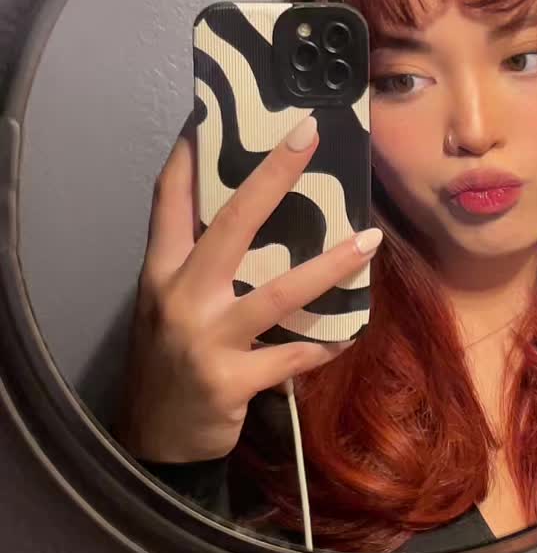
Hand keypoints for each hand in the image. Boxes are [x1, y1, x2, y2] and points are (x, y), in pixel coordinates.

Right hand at [116, 112, 380, 462]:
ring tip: (368, 240)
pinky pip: (291, 356)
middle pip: (231, 224)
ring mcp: (206, 340)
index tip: (214, 111)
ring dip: (328, 264)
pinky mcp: (231, 381)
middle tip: (308, 135)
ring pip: (276, 291)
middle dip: (273, 175)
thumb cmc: (168, 361)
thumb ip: (199, 263)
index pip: (170, 198)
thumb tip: (249, 214)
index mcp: (161, 271)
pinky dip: (324, 344)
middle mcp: (180, 297)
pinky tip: (350, 333)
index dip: (192, 153)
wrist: (153, 441)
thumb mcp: (168, 304)